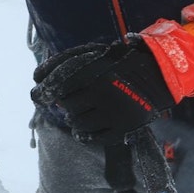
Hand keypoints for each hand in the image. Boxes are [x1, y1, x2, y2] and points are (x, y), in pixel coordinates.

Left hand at [30, 41, 173, 143]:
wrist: (156, 74)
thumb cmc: (115, 62)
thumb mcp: (90, 54)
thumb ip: (62, 63)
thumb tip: (36, 78)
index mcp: (95, 73)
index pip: (59, 86)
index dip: (45, 91)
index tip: (39, 95)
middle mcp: (104, 93)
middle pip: (66, 106)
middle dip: (66, 103)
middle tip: (74, 99)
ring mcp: (114, 113)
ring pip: (77, 124)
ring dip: (75, 118)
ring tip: (84, 110)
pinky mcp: (124, 129)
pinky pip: (93, 138)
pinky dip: (85, 134)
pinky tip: (87, 126)